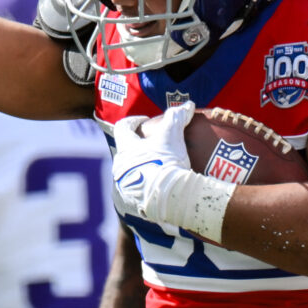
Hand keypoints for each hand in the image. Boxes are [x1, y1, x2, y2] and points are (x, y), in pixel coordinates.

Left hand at [111, 102, 192, 222]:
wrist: (166, 198)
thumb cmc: (165, 162)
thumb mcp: (172, 136)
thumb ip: (177, 118)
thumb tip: (187, 104)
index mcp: (126, 148)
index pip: (122, 128)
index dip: (133, 121)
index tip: (146, 121)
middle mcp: (120, 167)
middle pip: (126, 151)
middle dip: (139, 147)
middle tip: (157, 146)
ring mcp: (124, 186)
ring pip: (131, 172)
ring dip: (142, 168)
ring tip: (160, 167)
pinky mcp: (132, 203)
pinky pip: (137, 192)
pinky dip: (147, 187)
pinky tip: (160, 187)